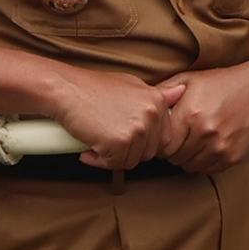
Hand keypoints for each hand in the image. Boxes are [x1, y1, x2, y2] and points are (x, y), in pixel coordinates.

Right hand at [46, 69, 187, 172]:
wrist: (66, 90)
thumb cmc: (93, 88)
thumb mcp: (131, 85)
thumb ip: (156, 95)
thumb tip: (182, 92)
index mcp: (156, 101)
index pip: (162, 138)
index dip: (141, 142)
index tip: (123, 136)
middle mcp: (152, 114)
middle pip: (148, 152)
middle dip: (128, 150)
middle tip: (106, 139)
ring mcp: (138, 129)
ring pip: (131, 160)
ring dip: (112, 156)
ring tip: (96, 140)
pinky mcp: (121, 142)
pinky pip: (115, 165)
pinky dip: (99, 161)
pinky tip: (88, 148)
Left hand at [154, 57, 248, 174]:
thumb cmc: (221, 82)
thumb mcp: (188, 79)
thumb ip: (163, 93)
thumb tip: (141, 106)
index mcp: (191, 114)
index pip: (163, 145)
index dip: (161, 141)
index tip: (165, 135)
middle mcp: (206, 133)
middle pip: (175, 157)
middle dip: (173, 149)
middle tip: (179, 137)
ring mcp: (221, 148)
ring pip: (190, 166)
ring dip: (187, 157)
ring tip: (193, 141)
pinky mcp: (233, 157)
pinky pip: (208, 169)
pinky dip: (203, 161)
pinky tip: (206, 146)